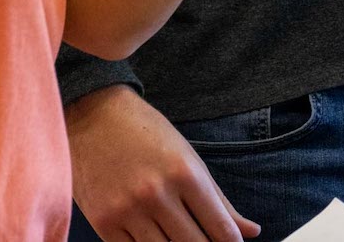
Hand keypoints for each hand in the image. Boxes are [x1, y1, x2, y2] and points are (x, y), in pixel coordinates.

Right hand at [66, 86, 259, 241]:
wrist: (92, 114)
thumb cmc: (145, 132)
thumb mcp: (187, 156)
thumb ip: (219, 198)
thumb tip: (250, 230)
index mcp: (185, 173)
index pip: (220, 229)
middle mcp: (157, 193)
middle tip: (204, 239)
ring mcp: (128, 210)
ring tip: (178, 234)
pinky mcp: (104, 222)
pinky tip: (154, 238)